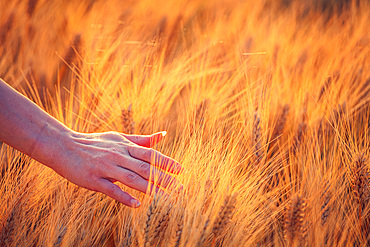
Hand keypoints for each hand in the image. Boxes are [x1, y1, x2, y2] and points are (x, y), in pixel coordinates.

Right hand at [51, 130, 182, 207]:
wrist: (64, 146)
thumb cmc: (95, 142)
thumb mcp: (119, 137)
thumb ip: (141, 139)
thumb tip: (163, 134)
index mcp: (125, 146)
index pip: (150, 154)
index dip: (166, 162)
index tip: (181, 170)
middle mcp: (118, 156)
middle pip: (145, 168)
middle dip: (164, 178)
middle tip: (180, 188)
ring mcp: (106, 168)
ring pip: (132, 179)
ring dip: (150, 188)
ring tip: (166, 197)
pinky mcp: (94, 179)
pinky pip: (111, 189)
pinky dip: (124, 197)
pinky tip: (137, 204)